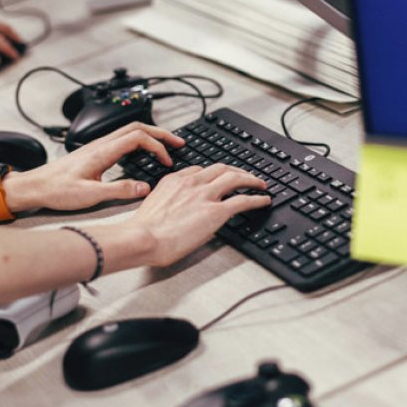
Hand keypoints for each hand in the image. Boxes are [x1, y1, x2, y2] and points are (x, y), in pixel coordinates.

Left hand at [6, 122, 185, 211]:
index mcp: (102, 152)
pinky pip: (122, 139)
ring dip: (150, 135)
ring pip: (129, 131)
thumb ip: (119, 190)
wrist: (35, 187)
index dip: (158, 146)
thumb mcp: (90, 195)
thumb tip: (145, 188)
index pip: (138, 137)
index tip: (167, 161)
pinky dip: (139, 141)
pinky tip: (143, 153)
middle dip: (161, 133)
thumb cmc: (57, 190)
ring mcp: (97, 146)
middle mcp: (100, 144)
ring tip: (166, 145)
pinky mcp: (94, 152)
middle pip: (137, 127)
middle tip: (179, 143)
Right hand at [126, 164, 270, 266]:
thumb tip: (173, 213)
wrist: (143, 238)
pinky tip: (264, 200)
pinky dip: (257, 198)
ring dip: (250, 179)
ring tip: (260, 184)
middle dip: (235, 170)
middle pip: (220, 169)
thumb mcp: (152, 208)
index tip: (216, 178)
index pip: (198, 171)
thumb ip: (167, 204)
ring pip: (234, 178)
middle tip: (244, 175)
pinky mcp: (216, 211)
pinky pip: (243, 200)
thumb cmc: (142, 232)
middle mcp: (191, 183)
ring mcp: (205, 195)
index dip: (211, 174)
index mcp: (173, 181)